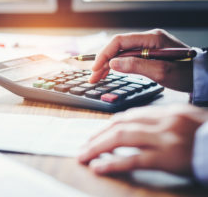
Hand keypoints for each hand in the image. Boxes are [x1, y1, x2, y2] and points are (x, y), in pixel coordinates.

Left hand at [78, 105, 207, 174]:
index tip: (95, 134)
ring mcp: (165, 138)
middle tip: (84, 146)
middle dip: (97, 136)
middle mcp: (163, 121)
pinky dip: (113, 163)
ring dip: (98, 147)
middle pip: (120, 125)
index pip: (128, 116)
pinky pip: (134, 159)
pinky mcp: (168, 157)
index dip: (108, 126)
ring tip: (85, 155)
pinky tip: (100, 167)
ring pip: (121, 138)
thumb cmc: (205, 136)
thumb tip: (132, 129)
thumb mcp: (183, 122)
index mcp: (166, 112)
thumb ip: (159, 122)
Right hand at [89, 29, 192, 91]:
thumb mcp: (161, 72)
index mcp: (152, 38)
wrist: (200, 75)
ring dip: (107, 64)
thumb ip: (136, 66)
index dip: (104, 54)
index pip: (119, 42)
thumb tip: (113, 64)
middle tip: (92, 77)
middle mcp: (148, 39)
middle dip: (103, 61)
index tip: (95, 68)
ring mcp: (147, 46)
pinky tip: (109, 72)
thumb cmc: (186, 74)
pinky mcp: (148, 53)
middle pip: (118, 47)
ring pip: (120, 53)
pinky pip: (127, 57)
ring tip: (97, 77)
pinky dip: (117, 65)